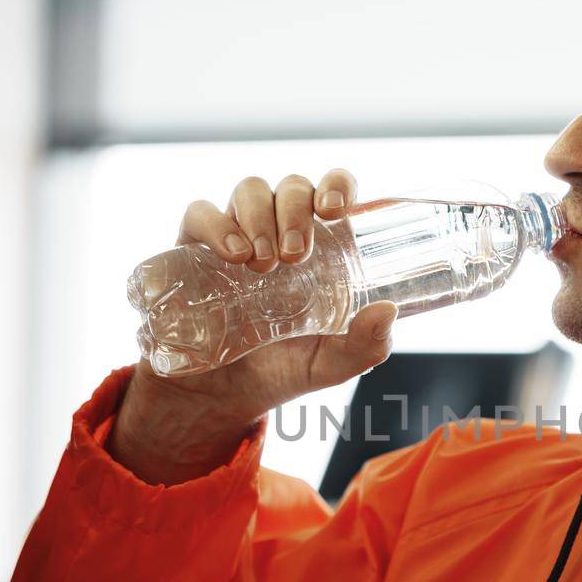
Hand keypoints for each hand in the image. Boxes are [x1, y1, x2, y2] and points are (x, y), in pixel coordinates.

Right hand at [110, 168, 398, 482]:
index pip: (332, 190)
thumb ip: (366, 345)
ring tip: (263, 263)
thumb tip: (388, 310)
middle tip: (297, 256)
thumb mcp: (331, 365)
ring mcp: (237, 235)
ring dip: (260, 216)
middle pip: (292, 187)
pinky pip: (200, 213)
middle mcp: (280, 231)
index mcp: (321, 246)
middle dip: (296, 211)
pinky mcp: (194, 248)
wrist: (221, 396)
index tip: (335, 210)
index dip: (336, 185)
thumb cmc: (282, 369)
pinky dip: (217, 225)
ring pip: (250, 190)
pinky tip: (233, 255)